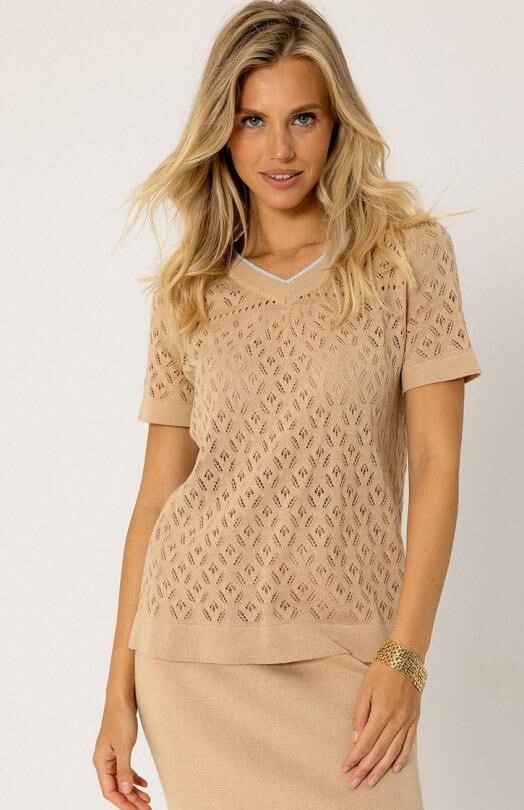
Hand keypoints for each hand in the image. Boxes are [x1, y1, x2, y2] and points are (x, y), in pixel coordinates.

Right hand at [93, 695, 151, 808]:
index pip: (109, 791)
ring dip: (134, 791)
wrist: (121, 698)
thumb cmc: (120, 719)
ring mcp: (110, 756)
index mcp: (101, 762)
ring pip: (121, 780)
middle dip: (131, 800)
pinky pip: (125, 770)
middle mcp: (103, 762)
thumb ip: (124, 769)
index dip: (123, 803)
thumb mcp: (124, 746)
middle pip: (116, 788)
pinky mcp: (118, 750)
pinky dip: (134, 778)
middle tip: (147, 808)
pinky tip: (145, 784)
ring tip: (147, 800)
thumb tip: (125, 790)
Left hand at [340, 660, 420, 789]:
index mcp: (382, 712)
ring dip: (382, 769)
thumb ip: (359, 715)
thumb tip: (355, 738)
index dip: (355, 758)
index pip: (365, 742)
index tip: (346, 769)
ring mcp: (407, 721)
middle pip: (379, 751)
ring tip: (372, 781)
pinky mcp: (415, 719)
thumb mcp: (365, 689)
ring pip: (393, 752)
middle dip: (365, 769)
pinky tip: (395, 768)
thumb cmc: (383, 669)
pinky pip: (409, 743)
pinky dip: (402, 758)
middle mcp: (396, 720)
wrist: (406, 657)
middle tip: (354, 783)